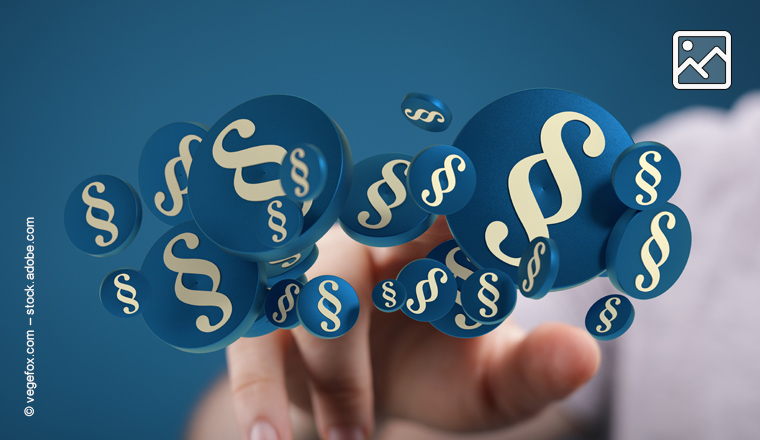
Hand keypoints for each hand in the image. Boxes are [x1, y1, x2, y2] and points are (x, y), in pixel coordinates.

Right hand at [226, 217, 600, 439]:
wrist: (362, 395)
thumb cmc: (434, 368)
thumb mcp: (487, 378)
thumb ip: (533, 368)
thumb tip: (586, 354)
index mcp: (430, 234)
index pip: (447, 198)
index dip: (463, 197)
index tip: (494, 216)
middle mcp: (365, 240)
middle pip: (374, 228)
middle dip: (405, 258)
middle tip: (430, 304)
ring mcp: (309, 276)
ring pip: (305, 288)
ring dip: (329, 357)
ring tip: (350, 435)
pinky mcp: (266, 323)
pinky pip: (250, 346)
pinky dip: (257, 393)